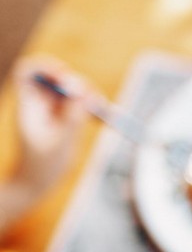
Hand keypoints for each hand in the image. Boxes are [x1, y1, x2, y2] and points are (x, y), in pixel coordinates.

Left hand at [12, 56, 90, 191]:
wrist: (35, 184)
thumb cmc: (43, 166)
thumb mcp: (62, 141)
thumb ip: (73, 114)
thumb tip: (82, 88)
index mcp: (29, 105)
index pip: (30, 72)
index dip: (48, 67)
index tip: (67, 76)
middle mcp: (38, 103)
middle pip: (57, 78)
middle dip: (78, 84)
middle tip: (94, 100)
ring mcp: (50, 110)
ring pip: (70, 90)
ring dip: (88, 96)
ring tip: (102, 111)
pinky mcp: (61, 119)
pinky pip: (77, 105)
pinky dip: (89, 108)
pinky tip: (101, 119)